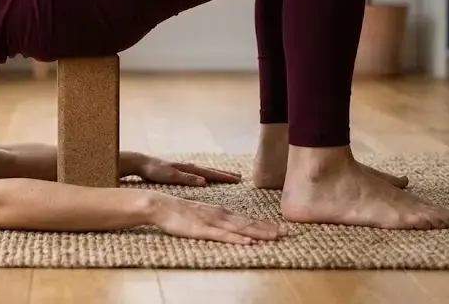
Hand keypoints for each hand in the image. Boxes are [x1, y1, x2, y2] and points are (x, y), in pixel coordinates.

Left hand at [125, 151, 241, 185]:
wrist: (142, 163)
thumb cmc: (155, 170)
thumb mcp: (171, 176)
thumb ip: (187, 179)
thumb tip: (205, 181)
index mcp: (189, 168)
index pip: (211, 173)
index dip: (225, 177)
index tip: (238, 179)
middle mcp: (190, 167)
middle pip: (212, 170)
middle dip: (225, 174)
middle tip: (239, 177)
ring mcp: (185, 168)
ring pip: (206, 171)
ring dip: (218, 173)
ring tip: (228, 176)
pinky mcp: (180, 171)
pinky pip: (199, 173)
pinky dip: (207, 174)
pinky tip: (207, 177)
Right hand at [150, 194, 286, 243]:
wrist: (161, 205)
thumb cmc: (180, 212)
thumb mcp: (203, 214)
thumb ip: (217, 220)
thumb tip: (231, 227)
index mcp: (222, 212)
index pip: (248, 219)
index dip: (265, 224)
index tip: (282, 229)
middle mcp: (221, 215)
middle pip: (249, 223)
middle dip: (269, 228)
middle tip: (287, 233)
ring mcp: (212, 222)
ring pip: (240, 229)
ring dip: (259, 233)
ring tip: (275, 237)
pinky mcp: (202, 230)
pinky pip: (223, 236)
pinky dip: (237, 239)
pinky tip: (248, 242)